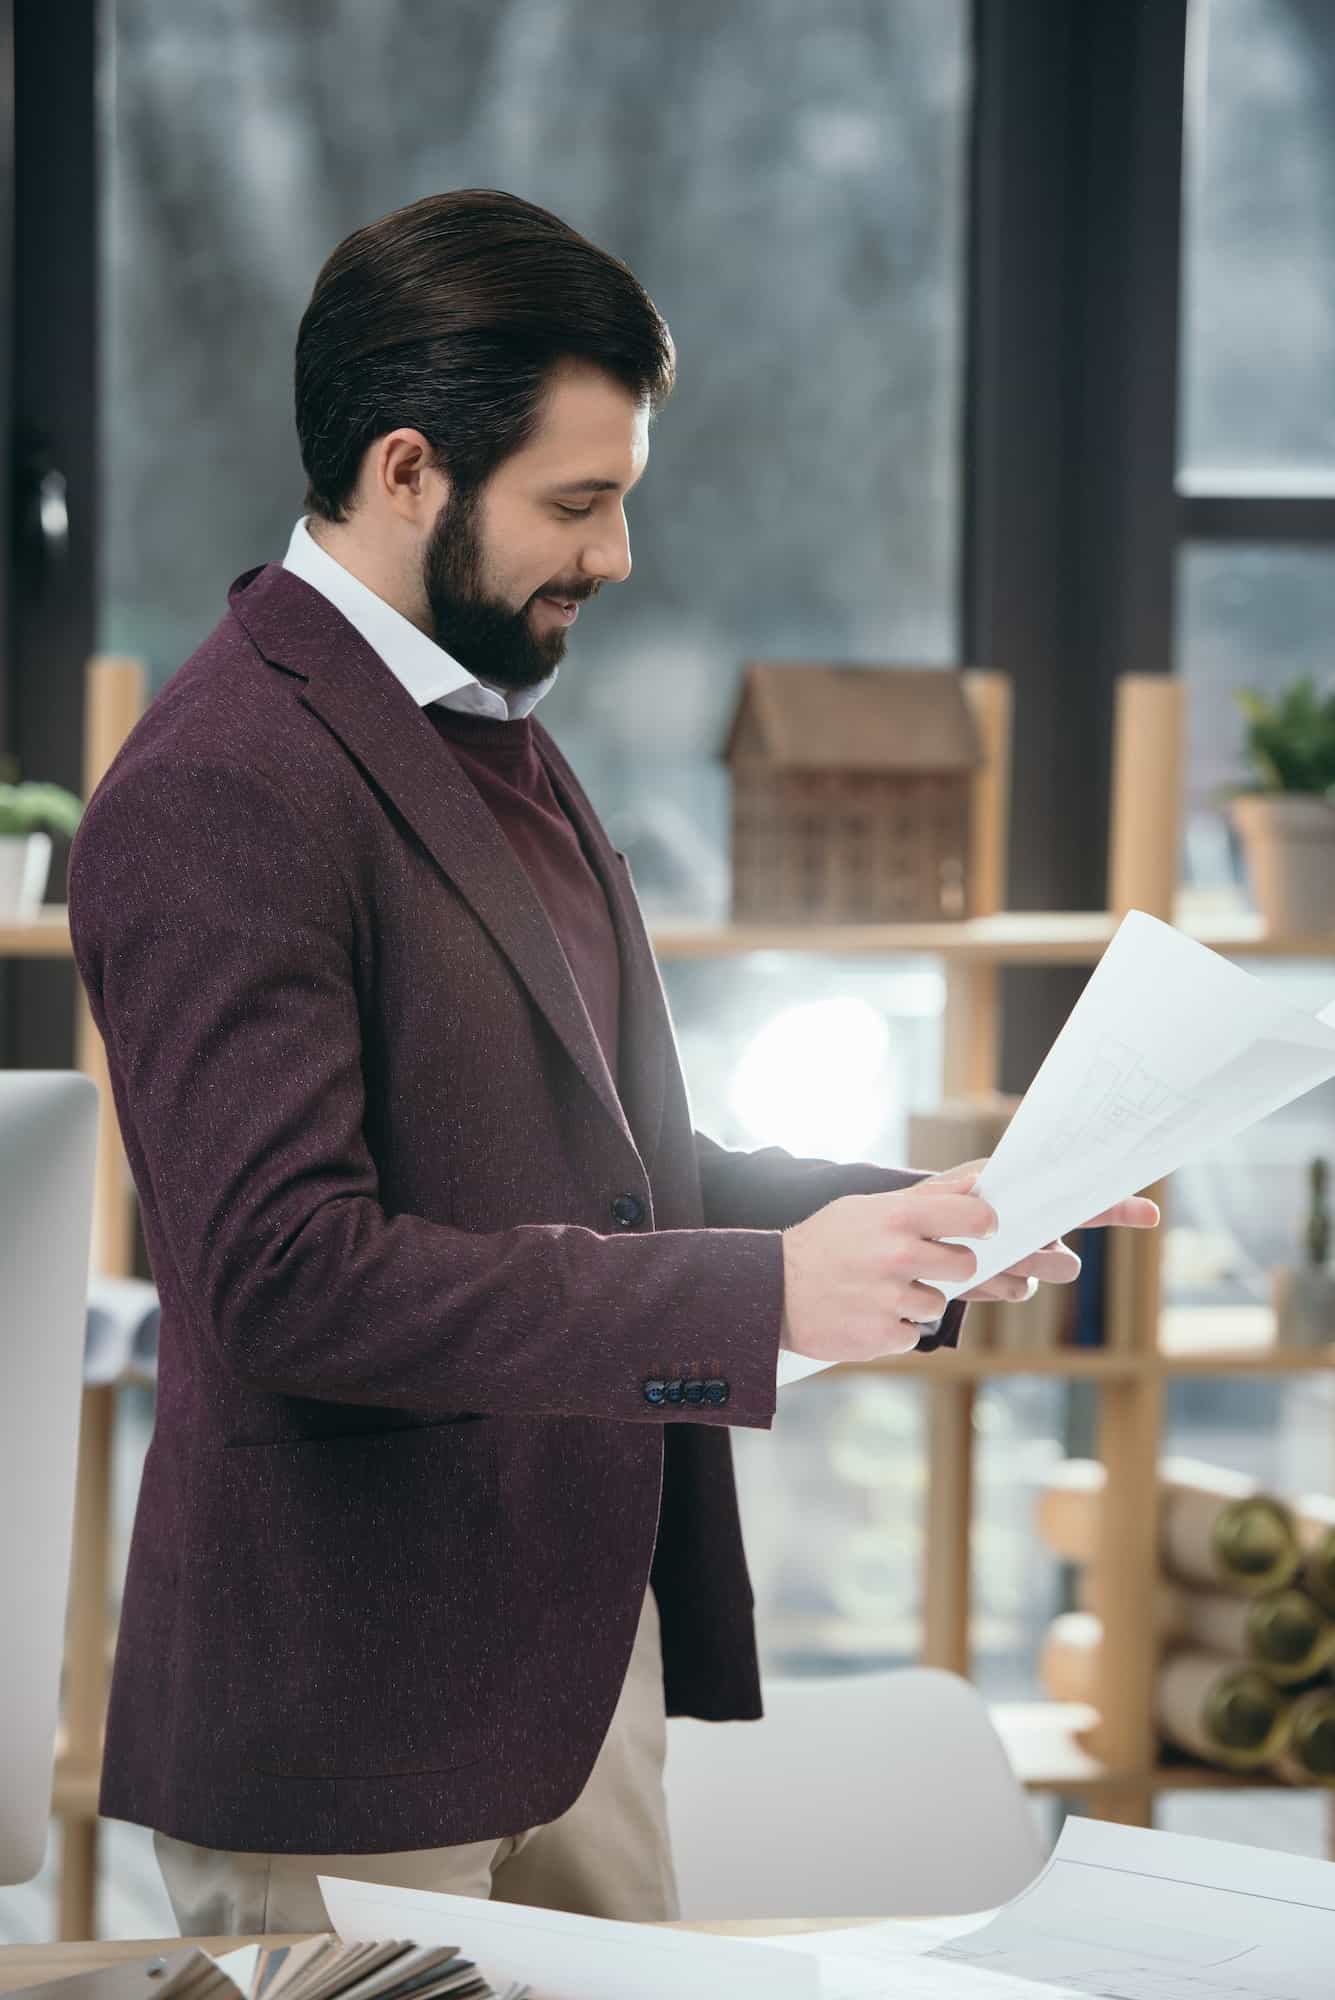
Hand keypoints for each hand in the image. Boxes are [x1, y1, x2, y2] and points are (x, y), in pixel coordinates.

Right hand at [780, 1173, 999, 1364]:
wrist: (771, 1290)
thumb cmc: (825, 1243)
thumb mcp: (866, 1207)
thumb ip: (925, 1197)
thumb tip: (978, 1183)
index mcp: (896, 1217)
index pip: (973, 1215)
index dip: (984, 1223)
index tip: (981, 1229)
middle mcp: (897, 1256)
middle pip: (966, 1265)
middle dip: (948, 1267)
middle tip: (915, 1266)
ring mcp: (890, 1298)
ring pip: (937, 1303)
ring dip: (914, 1301)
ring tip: (877, 1291)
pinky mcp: (881, 1335)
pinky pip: (913, 1334)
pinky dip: (894, 1328)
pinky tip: (866, 1313)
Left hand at [930, 1158, 1160, 1304]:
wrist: (918, 1235)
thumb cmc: (944, 1200)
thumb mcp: (958, 1185)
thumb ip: (978, 1186)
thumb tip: (989, 1187)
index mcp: (1041, 1202)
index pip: (1089, 1206)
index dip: (1120, 1208)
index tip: (1150, 1214)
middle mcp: (1044, 1235)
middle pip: (1068, 1261)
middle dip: (1046, 1255)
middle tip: (1026, 1245)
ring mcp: (1028, 1264)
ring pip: (1042, 1277)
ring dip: (1021, 1265)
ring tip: (990, 1255)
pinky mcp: (1007, 1286)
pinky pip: (1017, 1289)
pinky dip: (993, 1281)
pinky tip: (970, 1272)